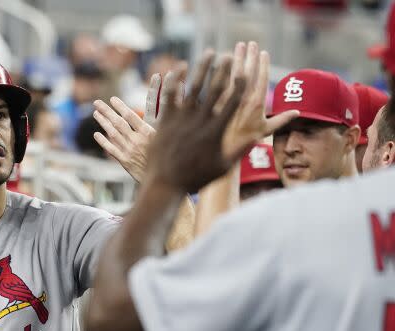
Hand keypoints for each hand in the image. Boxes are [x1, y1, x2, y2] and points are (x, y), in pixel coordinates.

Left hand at [92, 71, 181, 181]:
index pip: (130, 115)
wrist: (166, 180)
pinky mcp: (125, 162)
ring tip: (96, 113)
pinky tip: (97, 134)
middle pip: (118, 123)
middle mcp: (137, 141)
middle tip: (96, 102)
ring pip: (112, 134)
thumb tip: (175, 99)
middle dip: (106, 111)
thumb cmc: (169, 156)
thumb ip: (167, 118)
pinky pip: (111, 150)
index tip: (112, 99)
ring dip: (103, 123)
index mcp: (148, 133)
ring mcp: (129, 151)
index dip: (120, 106)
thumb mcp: (168, 136)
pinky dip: (103, 141)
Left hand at [144, 50, 246, 193]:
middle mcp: (200, 122)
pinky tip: (180, 66)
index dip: (241, 85)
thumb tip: (257, 138)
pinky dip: (176, 79)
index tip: (247, 71)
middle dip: (225, 70)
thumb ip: (239, 151)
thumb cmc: (195, 179)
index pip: (234, 103)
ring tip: (210, 53)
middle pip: (215, 90)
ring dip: (202, 68)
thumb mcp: (221, 167)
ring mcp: (181, 120)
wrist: (164, 185)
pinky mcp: (165, 121)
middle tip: (231, 54)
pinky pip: (170, 95)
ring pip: (194, 87)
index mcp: (216, 131)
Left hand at [220, 42, 297, 159]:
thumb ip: (280, 121)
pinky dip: (217, 71)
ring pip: (229, 76)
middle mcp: (240, 102)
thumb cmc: (240, 146)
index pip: (260, 80)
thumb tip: (298, 112)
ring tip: (237, 47)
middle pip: (245, 74)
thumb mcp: (262, 134)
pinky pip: (214, 84)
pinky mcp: (211, 104)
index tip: (264, 52)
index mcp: (255, 106)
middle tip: (250, 43)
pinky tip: (219, 61)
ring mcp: (225, 102)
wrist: (217, 156)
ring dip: (233, 60)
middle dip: (249, 57)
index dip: (262, 65)